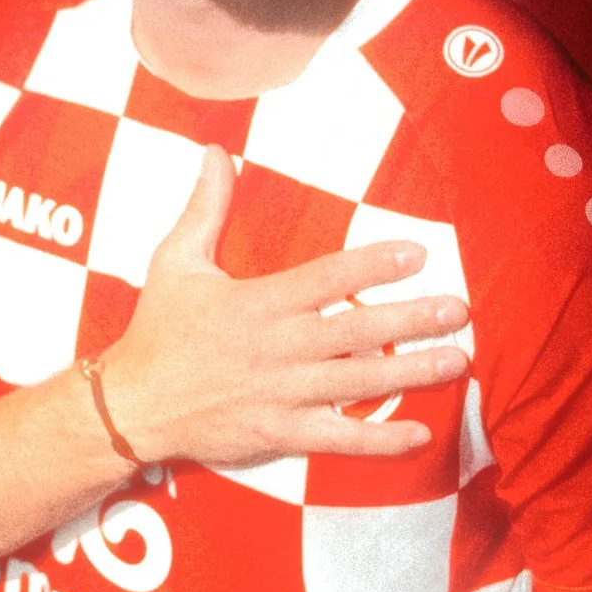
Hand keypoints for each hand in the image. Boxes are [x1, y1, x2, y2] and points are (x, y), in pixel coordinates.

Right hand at [100, 146, 468, 470]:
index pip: (327, 278)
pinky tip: (419, 434)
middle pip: (358, 331)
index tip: (418, 253)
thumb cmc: (157, 330)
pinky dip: (379, 440)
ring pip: (358, 382)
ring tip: (456, 361)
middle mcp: (278, 348)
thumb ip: (205, 208)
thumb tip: (217, 152)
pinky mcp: (279, 433)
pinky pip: (338, 438)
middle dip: (413, 320)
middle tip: (459, 310)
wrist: (131, 404)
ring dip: (411, 372)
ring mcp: (281, 394)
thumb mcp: (175, 261)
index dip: (375, 264)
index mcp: (260, 303)